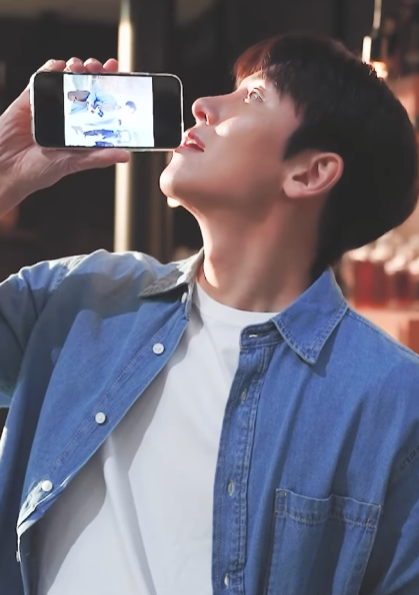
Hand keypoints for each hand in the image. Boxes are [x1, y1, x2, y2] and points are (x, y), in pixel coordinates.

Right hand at [0, 57, 129, 216]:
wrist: (6, 167)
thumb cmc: (39, 170)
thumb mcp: (74, 164)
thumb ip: (98, 157)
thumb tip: (125, 155)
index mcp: (81, 129)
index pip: (100, 104)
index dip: (110, 89)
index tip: (119, 75)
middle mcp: (68, 116)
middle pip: (86, 87)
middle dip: (94, 73)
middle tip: (98, 68)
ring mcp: (50, 106)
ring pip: (66, 79)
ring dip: (75, 68)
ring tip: (80, 66)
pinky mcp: (31, 99)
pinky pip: (42, 79)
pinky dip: (51, 68)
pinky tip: (59, 66)